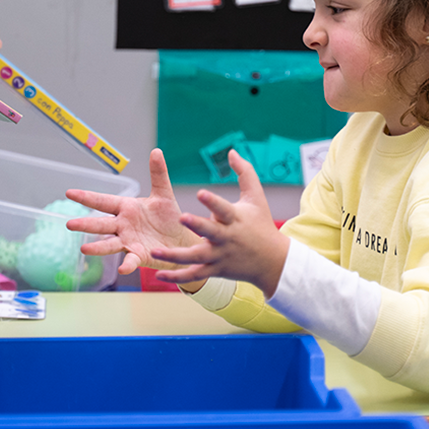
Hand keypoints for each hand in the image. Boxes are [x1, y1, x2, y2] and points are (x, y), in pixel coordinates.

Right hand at [65, 149, 200, 275]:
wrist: (182, 240)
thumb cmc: (169, 217)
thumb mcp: (163, 194)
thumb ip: (158, 174)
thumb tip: (156, 150)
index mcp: (126, 208)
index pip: (102, 201)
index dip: (86, 197)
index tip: (69, 192)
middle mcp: (123, 226)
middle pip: (101, 224)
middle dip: (85, 224)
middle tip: (69, 224)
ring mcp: (129, 241)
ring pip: (109, 244)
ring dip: (97, 247)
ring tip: (84, 249)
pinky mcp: (140, 256)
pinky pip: (131, 260)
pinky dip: (127, 264)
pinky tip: (122, 269)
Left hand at [151, 150, 289, 296]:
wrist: (272, 261)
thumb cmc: (261, 224)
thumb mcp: (256, 197)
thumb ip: (244, 172)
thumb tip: (231, 151)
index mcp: (235, 219)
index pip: (223, 208)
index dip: (212, 201)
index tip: (201, 192)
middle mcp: (227, 238)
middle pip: (210, 232)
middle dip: (197, 225)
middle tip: (181, 217)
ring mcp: (220, 256)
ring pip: (196, 257)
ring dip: (175, 256)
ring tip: (155, 252)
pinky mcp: (215, 270)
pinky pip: (194, 275)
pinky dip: (177, 277)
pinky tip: (159, 274)